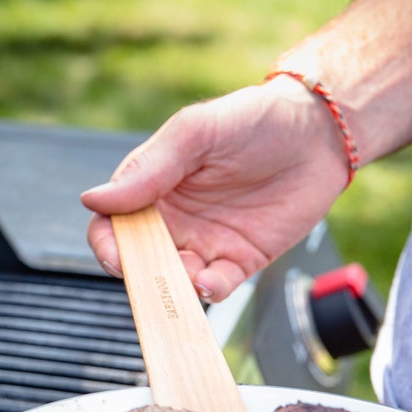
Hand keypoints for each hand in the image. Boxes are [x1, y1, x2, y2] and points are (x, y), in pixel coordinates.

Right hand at [81, 76, 349, 301]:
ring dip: (175, 287)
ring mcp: (206, 241)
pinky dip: (208, 291)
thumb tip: (93, 199)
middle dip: (142, 274)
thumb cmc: (253, 120)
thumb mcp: (194, 133)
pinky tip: (212, 281)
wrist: (318, 133)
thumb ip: (148, 169)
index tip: (116, 254)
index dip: (108, 244)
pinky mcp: (240, 260)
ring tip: (191, 275)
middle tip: (156, 272)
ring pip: (175, 279)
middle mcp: (174, 219)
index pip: (112, 224)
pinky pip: (215, 287)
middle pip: (140, 259)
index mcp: (153, 186)